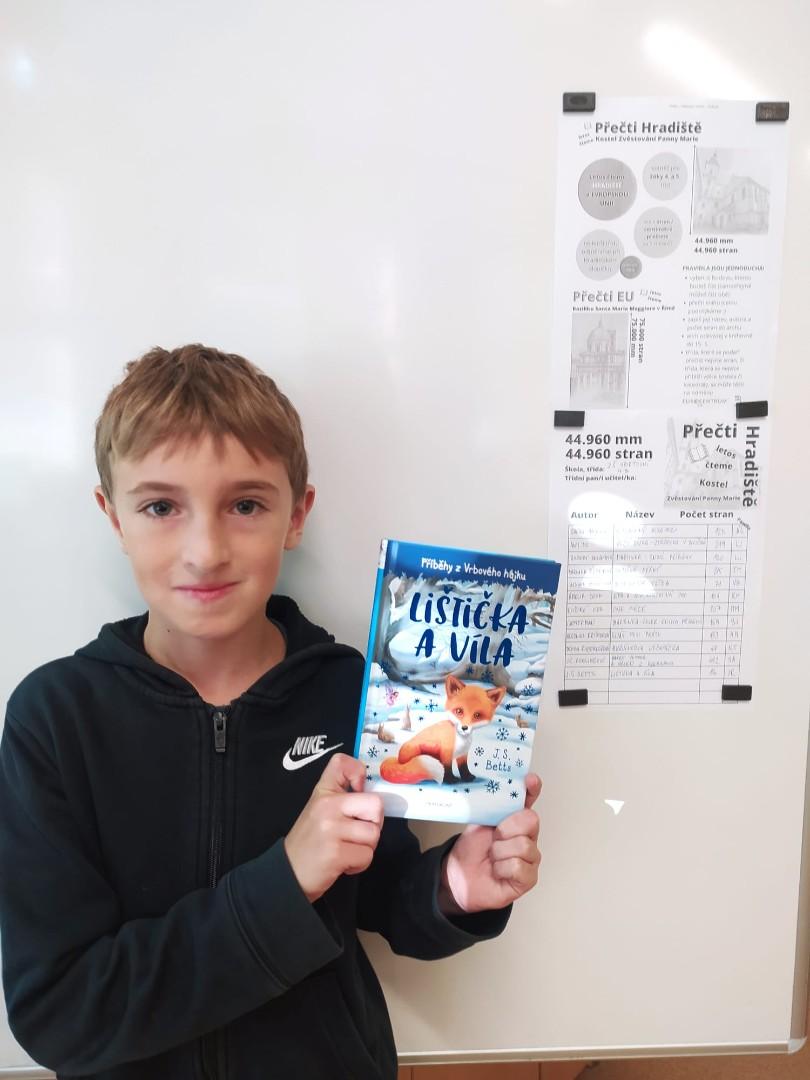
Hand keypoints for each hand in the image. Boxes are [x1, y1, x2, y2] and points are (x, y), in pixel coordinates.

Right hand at [284, 753, 382, 902]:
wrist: (288, 873)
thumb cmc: (310, 842)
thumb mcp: (319, 810)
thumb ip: (341, 797)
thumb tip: (369, 791)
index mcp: (323, 793)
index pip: (342, 763)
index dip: (359, 773)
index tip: (358, 790)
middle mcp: (327, 806)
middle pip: (375, 804)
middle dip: (374, 823)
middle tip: (357, 833)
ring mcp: (332, 829)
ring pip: (374, 834)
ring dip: (365, 847)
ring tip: (347, 850)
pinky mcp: (336, 853)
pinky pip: (367, 856)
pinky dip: (359, 864)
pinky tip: (343, 863)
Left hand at [439, 773, 540, 914]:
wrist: (459, 876)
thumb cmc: (472, 849)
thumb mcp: (479, 822)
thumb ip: (493, 807)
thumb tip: (499, 787)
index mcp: (516, 818)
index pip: (529, 799)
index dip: (532, 789)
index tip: (530, 780)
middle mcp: (528, 836)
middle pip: (531, 821)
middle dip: (506, 829)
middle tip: (494, 838)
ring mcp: (530, 857)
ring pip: (523, 845)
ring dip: (499, 852)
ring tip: (492, 857)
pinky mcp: (528, 878)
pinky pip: (518, 866)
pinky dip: (502, 868)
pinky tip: (497, 871)